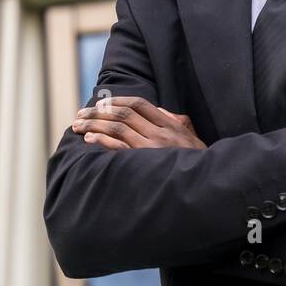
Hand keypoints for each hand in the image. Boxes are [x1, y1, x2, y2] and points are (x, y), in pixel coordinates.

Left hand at [70, 96, 205, 150]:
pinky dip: (102, 140)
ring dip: (94, 124)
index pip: (139, 104)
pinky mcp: (144, 163)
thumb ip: (178, 122)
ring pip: (117, 127)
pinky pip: (119, 147)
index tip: (100, 104)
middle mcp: (159, 133)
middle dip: (97, 112)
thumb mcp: (192, 138)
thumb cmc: (199, 163)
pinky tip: (89, 139)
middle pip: (123, 114)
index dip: (117, 101)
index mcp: (170, 125)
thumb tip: (160, 111)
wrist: (207, 185)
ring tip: (78, 126)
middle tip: (80, 115)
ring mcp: (152, 147)